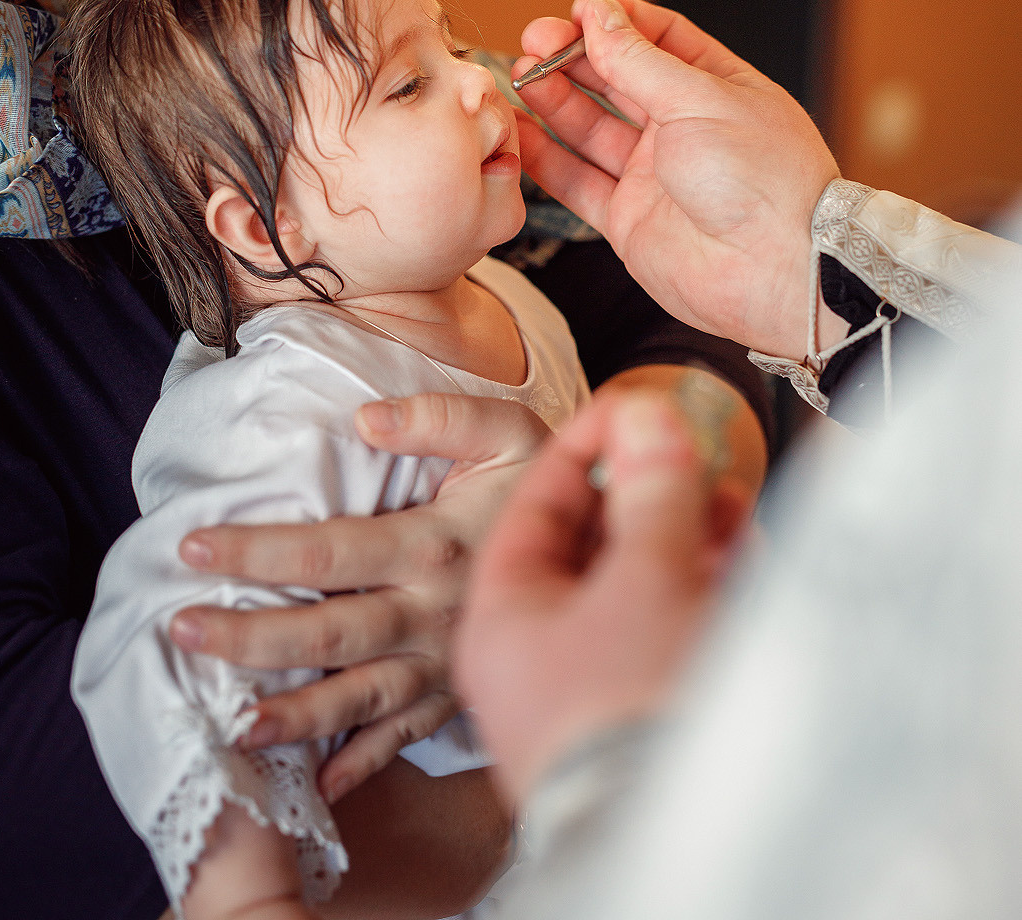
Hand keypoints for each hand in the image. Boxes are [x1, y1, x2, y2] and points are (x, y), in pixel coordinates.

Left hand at [171, 395, 546, 800]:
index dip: (258, 550)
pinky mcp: (461, 692)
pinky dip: (364, 762)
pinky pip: (407, 736)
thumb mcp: (508, 429)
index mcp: (436, 543)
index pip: (329, 550)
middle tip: (181, 632)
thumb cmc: (546, 477)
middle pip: (329, 633)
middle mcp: (434, 612)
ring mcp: (446, 662)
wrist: (614, 538)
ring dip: (293, 714)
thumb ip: (439, 418)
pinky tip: (320, 779)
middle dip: (251, 638)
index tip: (193, 546)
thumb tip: (364, 418)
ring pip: (358, 698)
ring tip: (232, 725)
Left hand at [456, 393, 723, 803]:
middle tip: (684, 451)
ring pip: (633, 589)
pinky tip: (740, 561)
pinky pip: (663, 633)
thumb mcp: (647, 579)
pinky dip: (699, 591)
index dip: (586, 446)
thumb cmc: (636, 712)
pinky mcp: (636, 717)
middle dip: (645, 492)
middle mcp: (533, 658)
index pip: (537, 505)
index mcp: (503, 619)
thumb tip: (647, 414)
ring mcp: (584, 692)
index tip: (630, 407)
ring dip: (681, 538)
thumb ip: (650, 492)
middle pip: (588, 547)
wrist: (684, 836)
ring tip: (726, 502)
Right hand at [515, 0, 843, 359]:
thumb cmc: (762, 179)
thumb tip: (598, 16)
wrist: (774, 271)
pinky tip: (520, 132)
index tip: (579, 10)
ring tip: (521, 77)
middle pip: (618, 81)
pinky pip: (578, 182)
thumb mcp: (698, 99)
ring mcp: (656, 176)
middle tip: (535, 41)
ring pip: (592, 130)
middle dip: (575, 58)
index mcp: (718, 89)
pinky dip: (546, 159)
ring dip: (555, 101)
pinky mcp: (629, 220)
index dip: (617, 21)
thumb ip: (637, 60)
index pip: (660, 39)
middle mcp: (686, 130)